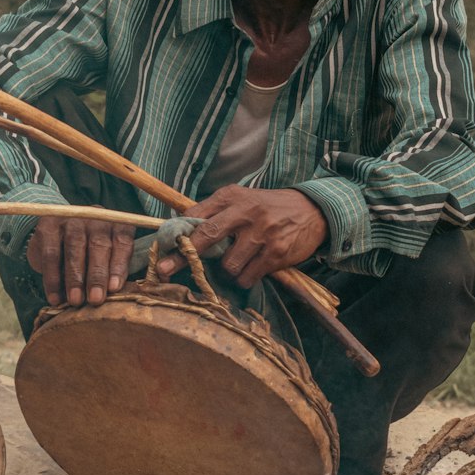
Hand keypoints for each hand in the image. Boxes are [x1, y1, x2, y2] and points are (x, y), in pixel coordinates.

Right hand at [26, 217, 134, 307]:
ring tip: (75, 301)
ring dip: (75, 278)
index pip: (122, 241)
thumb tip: (113, 295)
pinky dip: (52, 279)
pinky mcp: (48, 225)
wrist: (57, 237)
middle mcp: (96, 216)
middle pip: (99, 244)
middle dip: (97, 274)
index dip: (119, 265)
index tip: (114, 288)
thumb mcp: (108, 257)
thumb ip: (113, 271)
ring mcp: (72, 218)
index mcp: (117, 223)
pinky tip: (55, 297)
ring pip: (74, 248)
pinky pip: (51, 254)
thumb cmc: (91, 253)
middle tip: (95, 299)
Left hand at [157, 186, 326, 288]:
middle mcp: (246, 212)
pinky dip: (245, 278)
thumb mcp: (242, 199)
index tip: (162, 247)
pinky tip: (253, 267)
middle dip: (183, 256)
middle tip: (164, 270)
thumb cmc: (268, 207)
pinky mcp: (276, 253)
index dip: (178, 233)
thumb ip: (215, 211)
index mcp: (232, 196)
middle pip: (206, 236)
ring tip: (240, 260)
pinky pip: (247, 277)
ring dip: (229, 270)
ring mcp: (262, 233)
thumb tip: (181, 227)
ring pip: (227, 265)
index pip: (197, 214)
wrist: (312, 210)